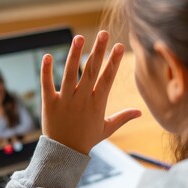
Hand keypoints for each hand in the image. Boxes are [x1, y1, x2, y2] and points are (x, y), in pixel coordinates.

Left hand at [41, 31, 141, 153]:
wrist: (63, 154)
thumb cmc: (86, 140)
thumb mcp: (106, 129)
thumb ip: (123, 117)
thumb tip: (140, 112)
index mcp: (97, 103)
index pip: (107, 78)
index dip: (114, 61)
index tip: (119, 46)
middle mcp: (82, 99)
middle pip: (91, 71)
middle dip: (98, 51)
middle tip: (103, 33)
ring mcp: (65, 100)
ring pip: (70, 74)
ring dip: (74, 55)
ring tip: (78, 38)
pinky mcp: (49, 103)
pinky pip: (47, 84)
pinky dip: (46, 71)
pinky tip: (48, 56)